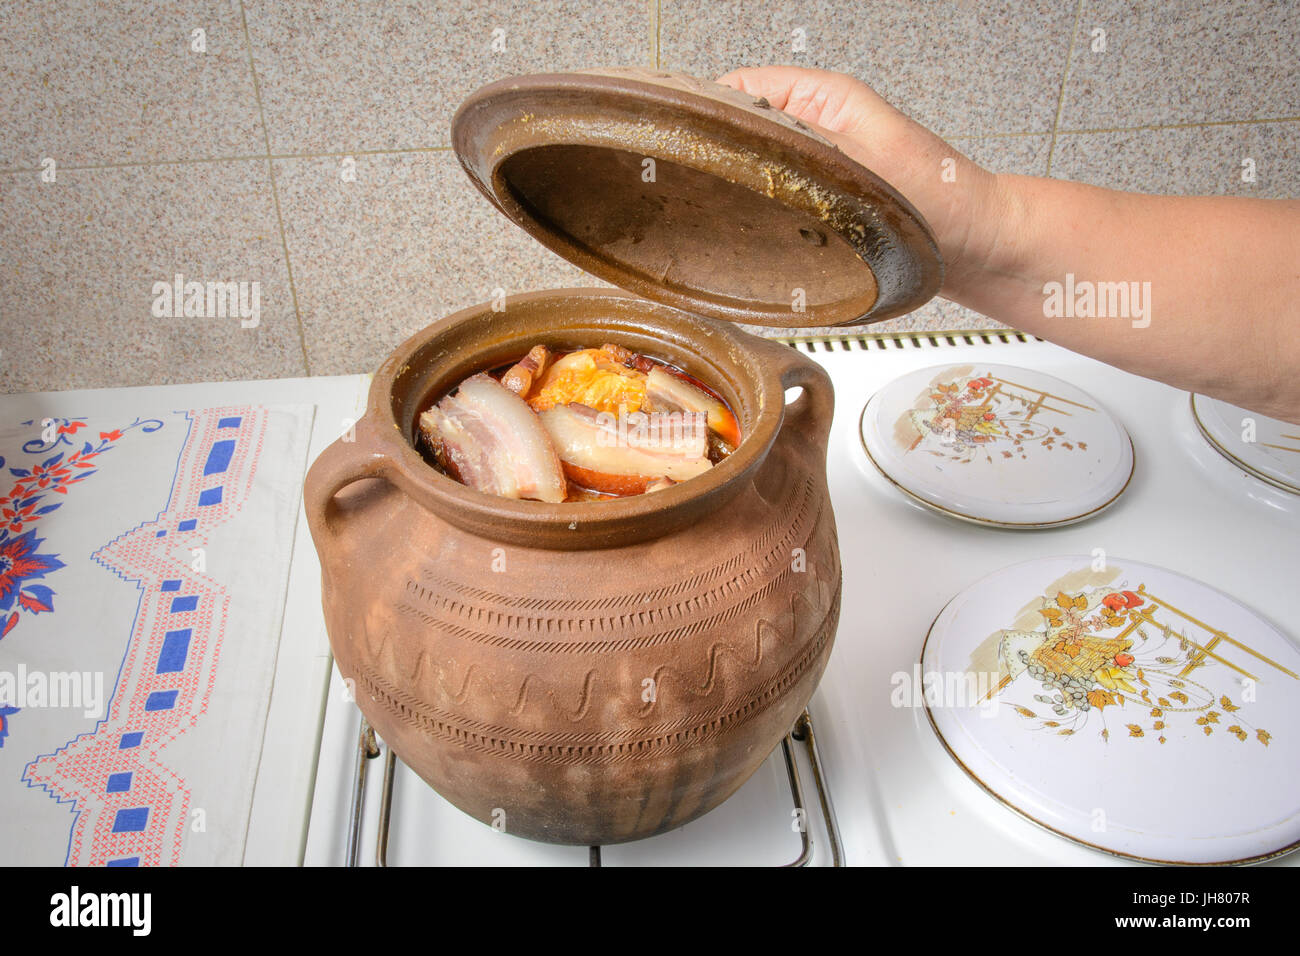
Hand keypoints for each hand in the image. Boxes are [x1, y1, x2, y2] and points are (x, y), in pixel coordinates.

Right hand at [716, 66, 1013, 299]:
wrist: (978, 244)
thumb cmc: (941, 197)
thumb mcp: (866, 156)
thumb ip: (804, 138)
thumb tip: (740, 131)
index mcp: (823, 97)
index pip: (736, 89)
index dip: (703, 115)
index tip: (680, 145)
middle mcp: (816, 125)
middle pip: (738, 131)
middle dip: (714, 158)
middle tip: (690, 191)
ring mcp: (816, 164)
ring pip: (752, 168)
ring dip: (734, 192)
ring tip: (713, 215)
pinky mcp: (821, 200)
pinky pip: (772, 200)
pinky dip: (756, 217)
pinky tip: (748, 237)